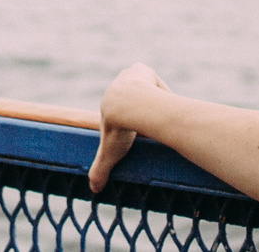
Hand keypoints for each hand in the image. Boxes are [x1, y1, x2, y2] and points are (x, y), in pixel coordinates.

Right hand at [88, 63, 169, 191]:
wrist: (129, 107)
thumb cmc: (119, 130)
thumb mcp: (109, 153)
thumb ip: (101, 169)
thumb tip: (93, 190)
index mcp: (108, 101)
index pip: (120, 110)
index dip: (129, 120)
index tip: (138, 132)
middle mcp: (116, 85)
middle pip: (133, 97)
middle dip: (140, 108)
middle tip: (151, 124)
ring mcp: (130, 74)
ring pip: (144, 87)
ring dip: (151, 97)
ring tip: (160, 114)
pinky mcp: (143, 69)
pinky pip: (153, 79)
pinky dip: (159, 89)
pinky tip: (164, 101)